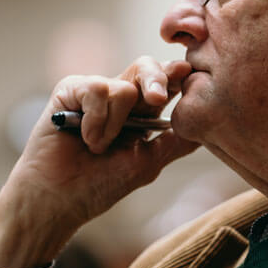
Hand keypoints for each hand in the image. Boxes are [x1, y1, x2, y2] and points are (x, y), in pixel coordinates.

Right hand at [0, 57, 198, 267]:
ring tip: (98, 147)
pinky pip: (97, 90)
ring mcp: (93, 91)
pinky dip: (95, 121)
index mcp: (140, 112)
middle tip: (157, 98)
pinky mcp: (70, 90)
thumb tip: (208, 123)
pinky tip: (84, 138)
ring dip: (115, 125)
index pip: (164, 84)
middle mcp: (118, 96)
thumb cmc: (100, 185)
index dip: (176, 77)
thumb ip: (175, 142)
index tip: (187, 73)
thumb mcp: (147, 162)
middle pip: (146, 67)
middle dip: (158, 80)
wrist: (59, 199)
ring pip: (124, 86)